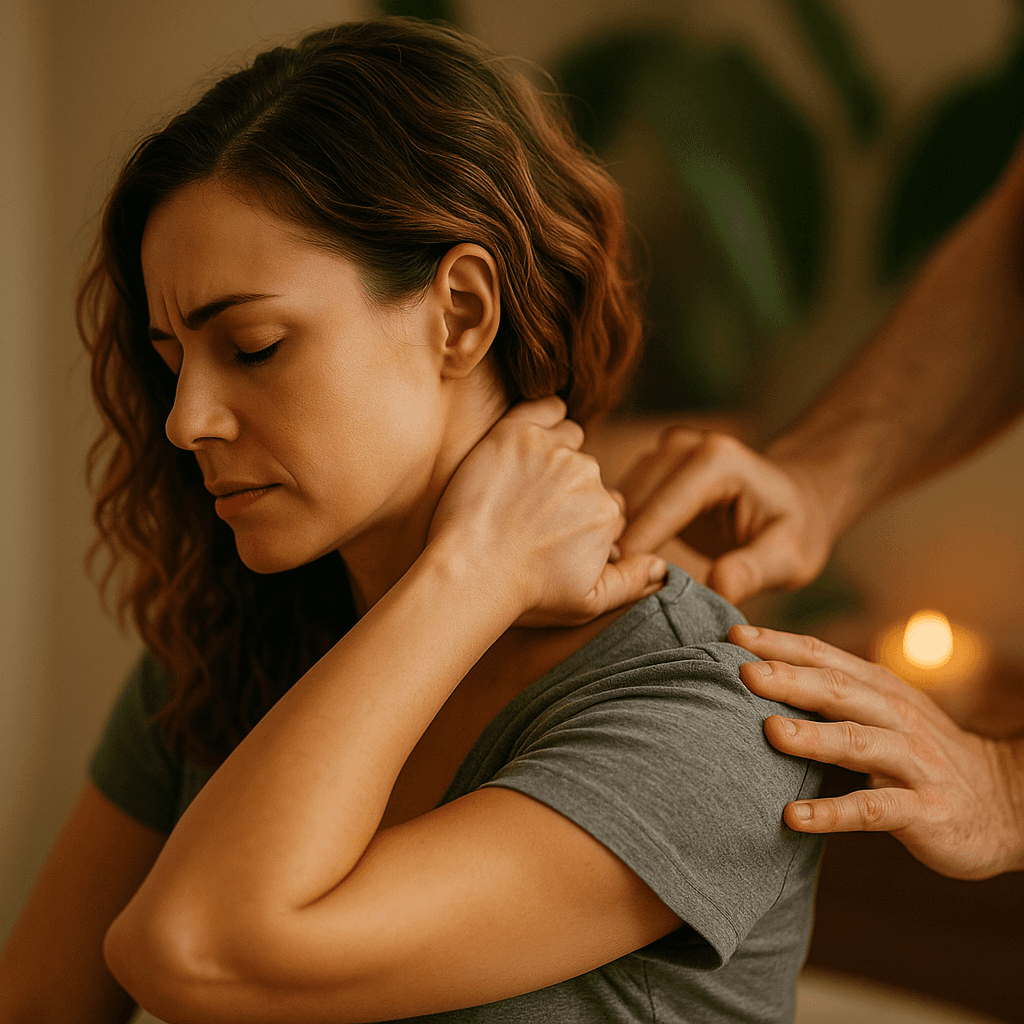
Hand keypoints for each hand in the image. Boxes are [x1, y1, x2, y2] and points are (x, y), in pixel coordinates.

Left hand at [429, 397, 666, 626]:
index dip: (582, 520)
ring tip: (525, 482)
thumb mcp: (587, 603)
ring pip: (568, 439)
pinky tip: (530, 436)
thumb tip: (663, 566)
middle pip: (587, 472)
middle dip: (568, 489)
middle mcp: (587, 476)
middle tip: (531, 513)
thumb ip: (631, 582)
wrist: (469, 573)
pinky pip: (546, 406)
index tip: (553, 533)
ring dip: (556, 453)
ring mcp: (552, 451)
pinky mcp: (516, 432)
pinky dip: (545, 415)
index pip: (606, 504)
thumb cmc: (525, 594)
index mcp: (607, 513)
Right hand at [616, 428, 833, 603]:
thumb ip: (754, 571)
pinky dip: (619, 533)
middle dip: (618, 548)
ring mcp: (664, 451)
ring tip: (615, 586)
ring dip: (612, 541)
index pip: (658, 510)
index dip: (634, 552)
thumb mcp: (789, 557)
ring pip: (619, 502)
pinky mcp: (653, 465)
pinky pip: (623, 502)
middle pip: (631, 503)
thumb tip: (718, 587)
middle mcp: (683, 446)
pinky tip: (623, 566)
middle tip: (613, 597)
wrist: (796, 499)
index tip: (615, 592)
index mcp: (716, 461)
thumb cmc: (796, 530)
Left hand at [729, 624, 1023, 879]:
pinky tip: (794, 815)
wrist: (1007, 804)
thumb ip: (834, 694)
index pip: (825, 657)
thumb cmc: (920, 754)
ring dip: (813, 738)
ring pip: (859, 743)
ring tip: (769, 732)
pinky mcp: (924, 810)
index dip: (781, 643)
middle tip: (742, 671)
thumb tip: (758, 674)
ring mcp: (913, 763)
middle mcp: (897, 718)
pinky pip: (874, 810)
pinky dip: (833, 813)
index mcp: (881, 690)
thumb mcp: (884, 713)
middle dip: (790, 678)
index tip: (734, 633)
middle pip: (838, 691)